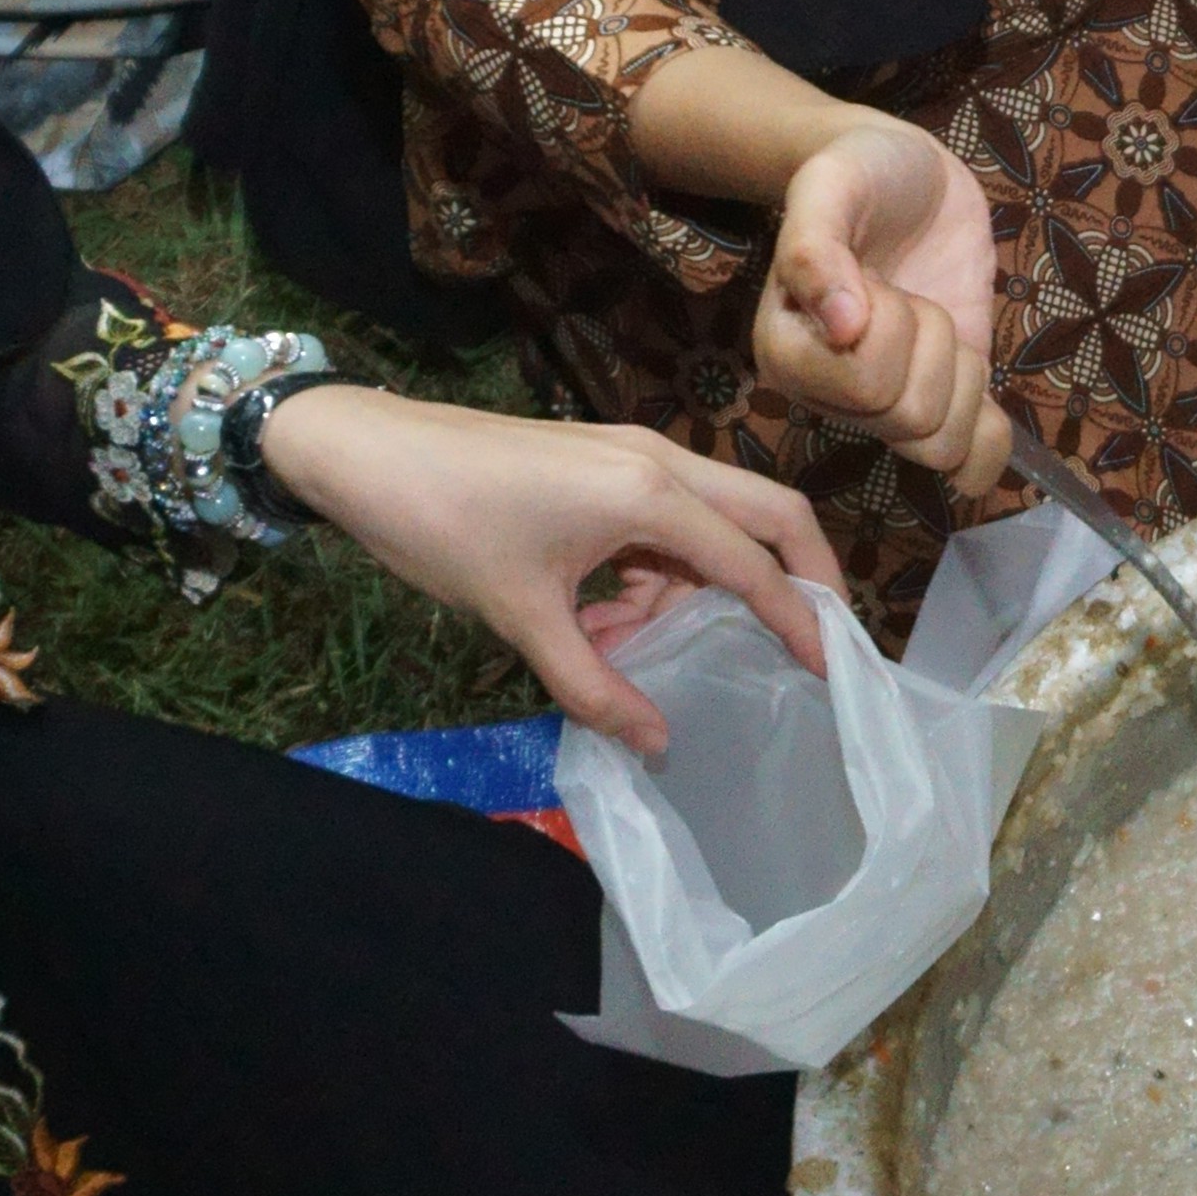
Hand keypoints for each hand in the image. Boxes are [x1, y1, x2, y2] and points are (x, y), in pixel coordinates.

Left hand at [252, 389, 840, 754]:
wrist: (363, 451)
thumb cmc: (442, 527)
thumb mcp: (521, 618)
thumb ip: (594, 684)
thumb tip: (659, 744)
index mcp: (649, 493)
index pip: (754, 565)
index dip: (801, 622)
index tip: (833, 673)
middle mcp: (659, 462)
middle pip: (769, 514)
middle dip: (803, 578)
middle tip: (816, 645)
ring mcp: (632, 455)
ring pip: (712, 522)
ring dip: (699, 588)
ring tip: (633, 650)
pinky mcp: (604, 461)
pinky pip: (665, 522)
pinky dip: (656, 575)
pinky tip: (600, 623)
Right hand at [758, 116, 1006, 490]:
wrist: (907, 173)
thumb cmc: (858, 173)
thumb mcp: (830, 184)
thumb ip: (816, 246)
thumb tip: (842, 323)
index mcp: (787, 352)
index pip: (863, 386)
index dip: (891, 328)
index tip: (874, 280)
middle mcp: (829, 395)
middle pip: (908, 419)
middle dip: (931, 341)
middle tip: (909, 293)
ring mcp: (887, 406)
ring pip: (940, 446)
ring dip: (962, 378)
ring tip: (937, 323)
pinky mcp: (944, 400)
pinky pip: (970, 466)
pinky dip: (990, 439)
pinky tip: (979, 382)